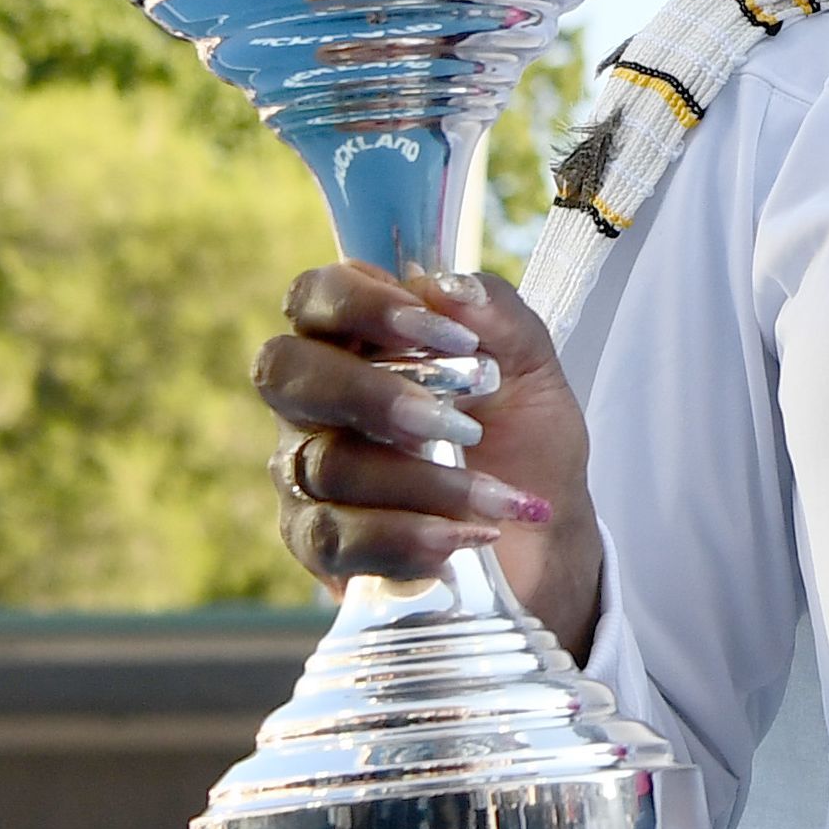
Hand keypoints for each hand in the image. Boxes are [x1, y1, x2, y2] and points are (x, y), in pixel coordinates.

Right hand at [252, 264, 604, 655]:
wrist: (543, 539)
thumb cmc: (523, 444)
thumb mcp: (533, 372)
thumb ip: (498, 318)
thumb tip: (449, 288)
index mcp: (360, 341)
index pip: (317, 296)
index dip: (364, 305)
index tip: (445, 334)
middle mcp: (317, 401)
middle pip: (286, 372)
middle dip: (373, 394)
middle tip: (456, 425)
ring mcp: (307, 472)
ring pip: (327, 464)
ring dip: (424, 482)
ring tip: (494, 498)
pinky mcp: (317, 541)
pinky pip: (333, 537)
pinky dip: (407, 536)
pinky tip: (464, 538)